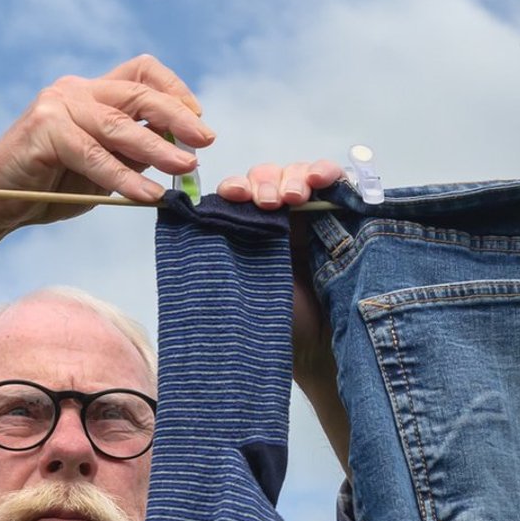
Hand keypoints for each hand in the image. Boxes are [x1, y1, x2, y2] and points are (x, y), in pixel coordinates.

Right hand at [0, 54, 214, 228]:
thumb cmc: (49, 188)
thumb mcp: (103, 168)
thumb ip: (135, 153)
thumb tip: (183, 150)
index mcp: (90, 92)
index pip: (141, 72)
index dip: (175, 90)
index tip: (199, 118)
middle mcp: (74, 90)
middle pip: (137, 92)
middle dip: (178, 116)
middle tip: (206, 140)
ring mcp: (57, 105)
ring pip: (119, 124)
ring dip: (158, 148)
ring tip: (185, 167)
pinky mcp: (43, 128)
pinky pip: (94, 154)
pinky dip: (123, 177)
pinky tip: (147, 196)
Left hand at [214, 162, 344, 453]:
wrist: (314, 348)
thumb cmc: (272, 320)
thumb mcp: (236, 286)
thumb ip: (216, 252)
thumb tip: (181, 219)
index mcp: (246, 229)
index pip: (238, 193)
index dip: (235, 187)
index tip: (232, 195)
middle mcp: (275, 216)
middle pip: (267, 177)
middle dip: (264, 182)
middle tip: (268, 201)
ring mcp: (308, 213)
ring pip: (297, 174)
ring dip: (293, 177)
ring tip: (294, 196)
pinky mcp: (339, 213)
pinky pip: (334, 182)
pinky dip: (327, 172)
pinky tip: (321, 179)